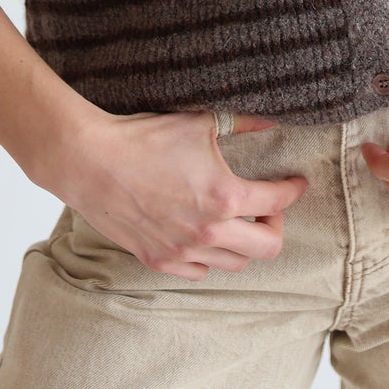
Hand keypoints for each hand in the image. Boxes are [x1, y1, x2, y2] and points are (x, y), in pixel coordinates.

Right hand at [47, 106, 308, 280]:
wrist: (93, 162)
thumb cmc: (146, 137)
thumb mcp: (200, 122)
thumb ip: (243, 122)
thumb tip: (272, 117)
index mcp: (225, 197)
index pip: (277, 201)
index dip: (293, 189)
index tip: (296, 183)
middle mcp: (209, 232)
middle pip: (267, 248)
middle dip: (276, 225)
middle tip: (267, 206)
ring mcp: (183, 252)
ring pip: (234, 263)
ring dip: (242, 241)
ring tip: (235, 218)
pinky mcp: (159, 261)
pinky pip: (200, 272)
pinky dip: (210, 257)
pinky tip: (204, 234)